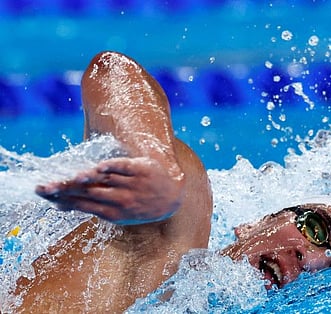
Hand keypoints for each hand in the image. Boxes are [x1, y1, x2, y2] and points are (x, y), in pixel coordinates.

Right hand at [35, 157, 184, 224]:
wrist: (172, 197)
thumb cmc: (138, 204)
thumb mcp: (116, 212)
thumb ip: (90, 206)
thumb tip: (60, 206)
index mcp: (113, 212)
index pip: (83, 204)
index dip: (63, 199)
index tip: (44, 193)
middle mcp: (121, 199)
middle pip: (90, 192)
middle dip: (67, 189)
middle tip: (45, 186)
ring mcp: (132, 184)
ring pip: (106, 181)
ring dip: (88, 179)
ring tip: (71, 178)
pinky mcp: (142, 168)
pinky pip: (126, 167)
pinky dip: (113, 168)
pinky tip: (99, 168)